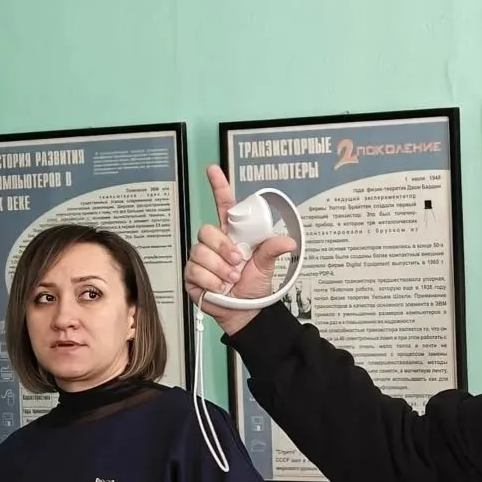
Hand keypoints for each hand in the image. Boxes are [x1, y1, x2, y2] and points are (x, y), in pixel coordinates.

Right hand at [184, 165, 297, 335]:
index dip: (218, 187)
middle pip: (207, 231)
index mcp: (231, 234)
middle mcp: (214, 243)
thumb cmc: (254, 286)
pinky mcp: (192, 274)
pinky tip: (220, 288)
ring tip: (231, 280)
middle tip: (238, 264)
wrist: (245, 311)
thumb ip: (272, 249)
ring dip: (221, 270)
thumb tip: (289, 241)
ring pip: (202, 253)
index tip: (213, 170)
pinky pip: (196, 271)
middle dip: (224, 249)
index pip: (222, 205)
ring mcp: (200, 258)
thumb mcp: (266, 265)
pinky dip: (212, 281)